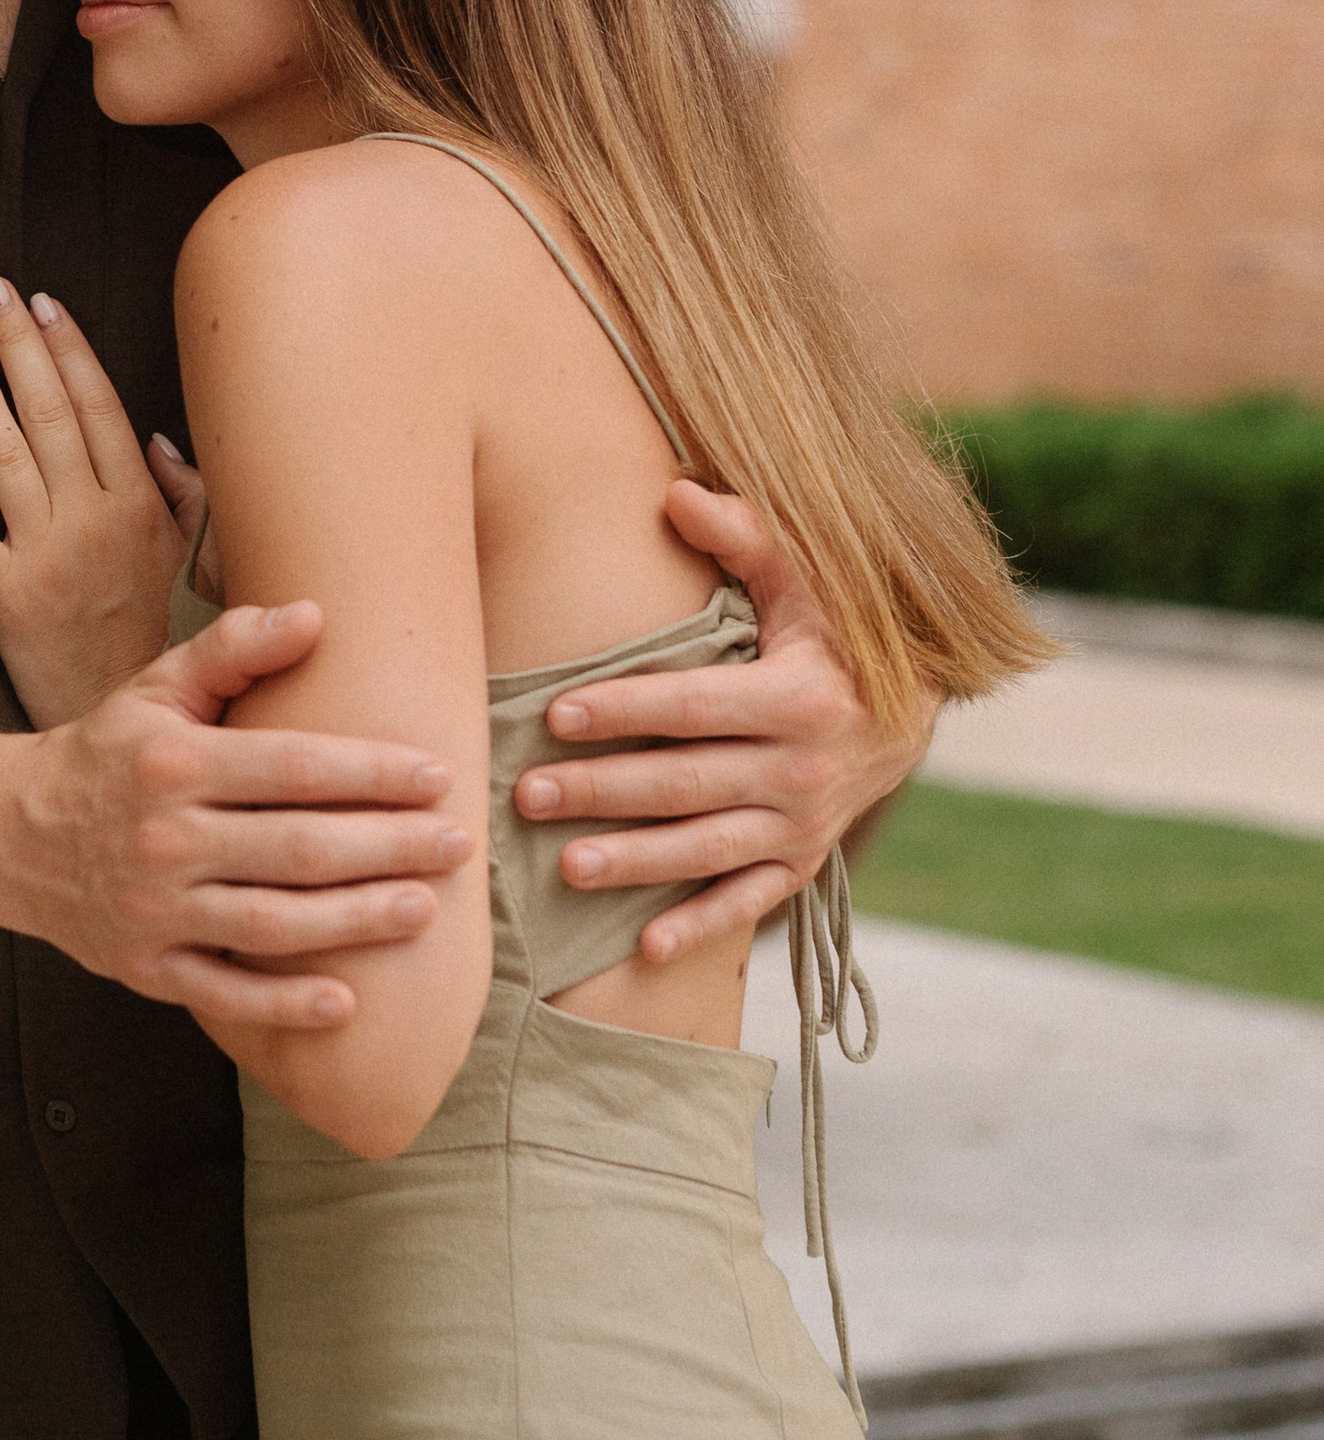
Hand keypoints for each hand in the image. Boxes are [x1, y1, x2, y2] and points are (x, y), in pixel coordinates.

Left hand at [0, 273, 202, 725]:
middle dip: (17, 342)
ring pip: (3, 452)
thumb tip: (155, 436)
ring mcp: (44, 555)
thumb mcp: (198, 562)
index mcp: (142, 507)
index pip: (99, 407)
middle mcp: (93, 521)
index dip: (68, 348)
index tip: (44, 303)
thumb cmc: (165, 639)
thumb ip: (185, 495)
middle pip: (48, 411)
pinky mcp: (2, 593)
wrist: (132, 728)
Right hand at [7, 599, 466, 1030]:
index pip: (293, 768)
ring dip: (356, 920)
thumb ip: (233, 650)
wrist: (7, 834)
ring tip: (425, 908)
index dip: (372, 773)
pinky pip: (224, 994)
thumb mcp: (155, 688)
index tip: (437, 775)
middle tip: (459, 842)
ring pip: (273, 923)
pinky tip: (345, 1002)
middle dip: (388, 846)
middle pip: (297, 847)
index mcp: (176, 761)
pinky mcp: (146, 966)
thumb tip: (314, 614)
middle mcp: (166, 837)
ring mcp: (156, 909)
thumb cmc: (108, 753)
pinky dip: (283, 1004)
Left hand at [513, 481, 936, 963]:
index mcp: (801, 697)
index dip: (624, 708)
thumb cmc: (839, 635)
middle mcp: (805, 770)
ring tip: (565, 865)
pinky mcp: (802, 865)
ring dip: (635, 861)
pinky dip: (701, 927)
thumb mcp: (808, 582)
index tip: (556, 712)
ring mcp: (805, 826)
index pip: (693, 705)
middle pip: (686, 783)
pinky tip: (645, 947)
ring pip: (707, 849)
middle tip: (528, 793)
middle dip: (604, 790)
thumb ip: (748, 538)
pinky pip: (749, 903)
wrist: (910, 714)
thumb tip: (676, 492)